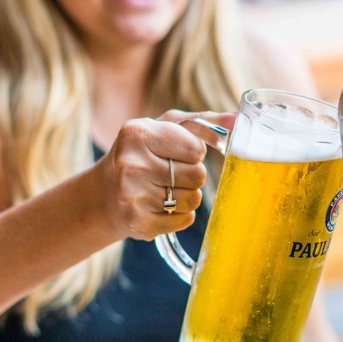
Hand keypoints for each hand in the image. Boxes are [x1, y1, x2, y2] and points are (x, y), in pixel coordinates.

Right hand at [96, 110, 235, 240]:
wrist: (104, 194)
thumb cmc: (143, 154)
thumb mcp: (165, 129)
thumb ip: (204, 122)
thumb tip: (237, 118)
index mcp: (138, 133)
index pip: (196, 149)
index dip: (192, 153)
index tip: (175, 154)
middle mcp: (131, 164)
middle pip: (198, 175)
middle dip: (191, 175)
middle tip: (169, 173)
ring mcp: (132, 196)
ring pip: (194, 199)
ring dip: (186, 196)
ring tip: (164, 190)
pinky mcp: (138, 223)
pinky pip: (185, 220)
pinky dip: (179, 215)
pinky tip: (159, 206)